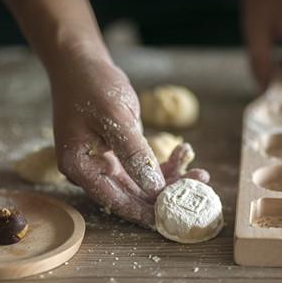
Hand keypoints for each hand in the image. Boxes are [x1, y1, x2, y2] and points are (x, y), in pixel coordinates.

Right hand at [48, 43, 207, 227]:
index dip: (145, 212)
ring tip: (200, 173)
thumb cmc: (92, 86)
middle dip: (165, 194)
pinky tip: (183, 152)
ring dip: (170, 179)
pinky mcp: (117, 153)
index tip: (174, 218)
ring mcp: (104, 162)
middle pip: (132, 194)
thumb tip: (154, 187)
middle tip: (199, 188)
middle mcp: (91, 170)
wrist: (81, 64)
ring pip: (141, 182)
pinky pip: (142, 166)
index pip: (116, 200)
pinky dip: (163, 163)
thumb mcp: (115, 117)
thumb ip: (133, 153)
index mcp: (81, 167)